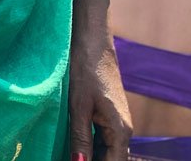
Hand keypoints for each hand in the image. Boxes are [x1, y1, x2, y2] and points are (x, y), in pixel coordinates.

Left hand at [67, 4, 131, 160]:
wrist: (92, 41)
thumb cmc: (85, 69)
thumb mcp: (79, 106)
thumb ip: (80, 138)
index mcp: (121, 131)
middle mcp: (123, 130)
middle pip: (111, 159)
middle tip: (66, 158)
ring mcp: (116, 123)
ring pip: (106, 151)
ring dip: (90, 156)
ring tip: (69, 154)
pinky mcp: (107, 115)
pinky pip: (101, 139)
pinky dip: (89, 147)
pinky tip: (73, 148)